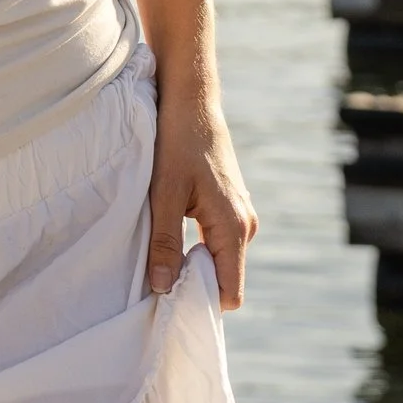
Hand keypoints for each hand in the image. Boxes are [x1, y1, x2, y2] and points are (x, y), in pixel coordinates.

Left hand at [146, 83, 258, 306]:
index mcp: (234, 227)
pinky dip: (196, 245)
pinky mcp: (230, 205)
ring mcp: (241, 215)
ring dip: (193, 262)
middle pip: (225, 277)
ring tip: (160, 253)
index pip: (230, 291)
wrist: (191, 101)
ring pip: (220, 258)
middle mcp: (245, 225)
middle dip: (194, 284)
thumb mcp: (163, 193)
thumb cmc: (175, 143)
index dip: (201, 302)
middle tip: (157, 279)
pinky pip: (217, 241)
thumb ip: (165, 242)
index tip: (169, 301)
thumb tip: (163, 288)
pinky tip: (170, 231)